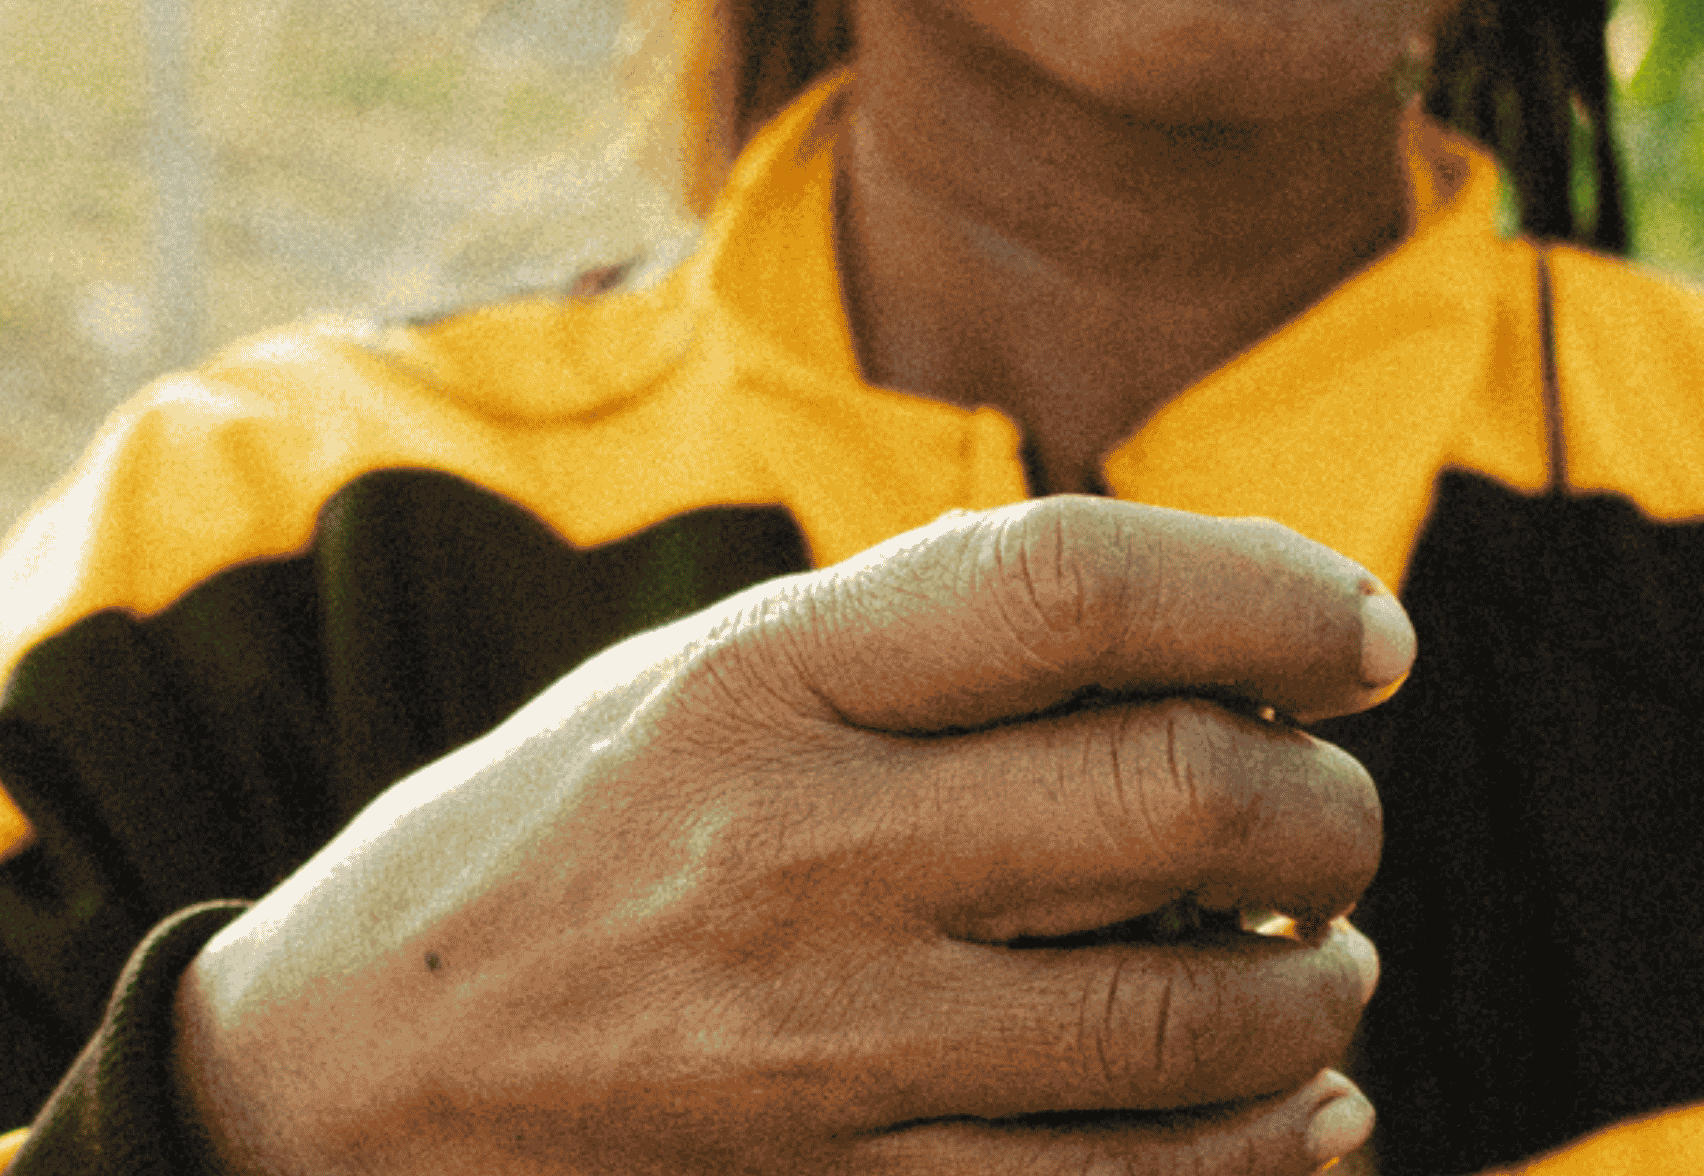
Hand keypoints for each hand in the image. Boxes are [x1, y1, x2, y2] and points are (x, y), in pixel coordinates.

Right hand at [172, 497, 1410, 1174]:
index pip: (1070, 585)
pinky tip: (1307, 1104)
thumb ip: (929, 647)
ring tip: (1319, 955)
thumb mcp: (700, 678)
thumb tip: (1239, 644)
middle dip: (1326, 803)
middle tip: (1335, 806)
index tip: (1360, 629)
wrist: (342, 1085)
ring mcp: (820, 1051)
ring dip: (1318, 981)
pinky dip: (1268, 1150)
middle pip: (1176, 799)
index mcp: (757, 681)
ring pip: (1187, 1015)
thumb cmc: (561, 838)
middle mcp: (794, 856)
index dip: (1266, 593)